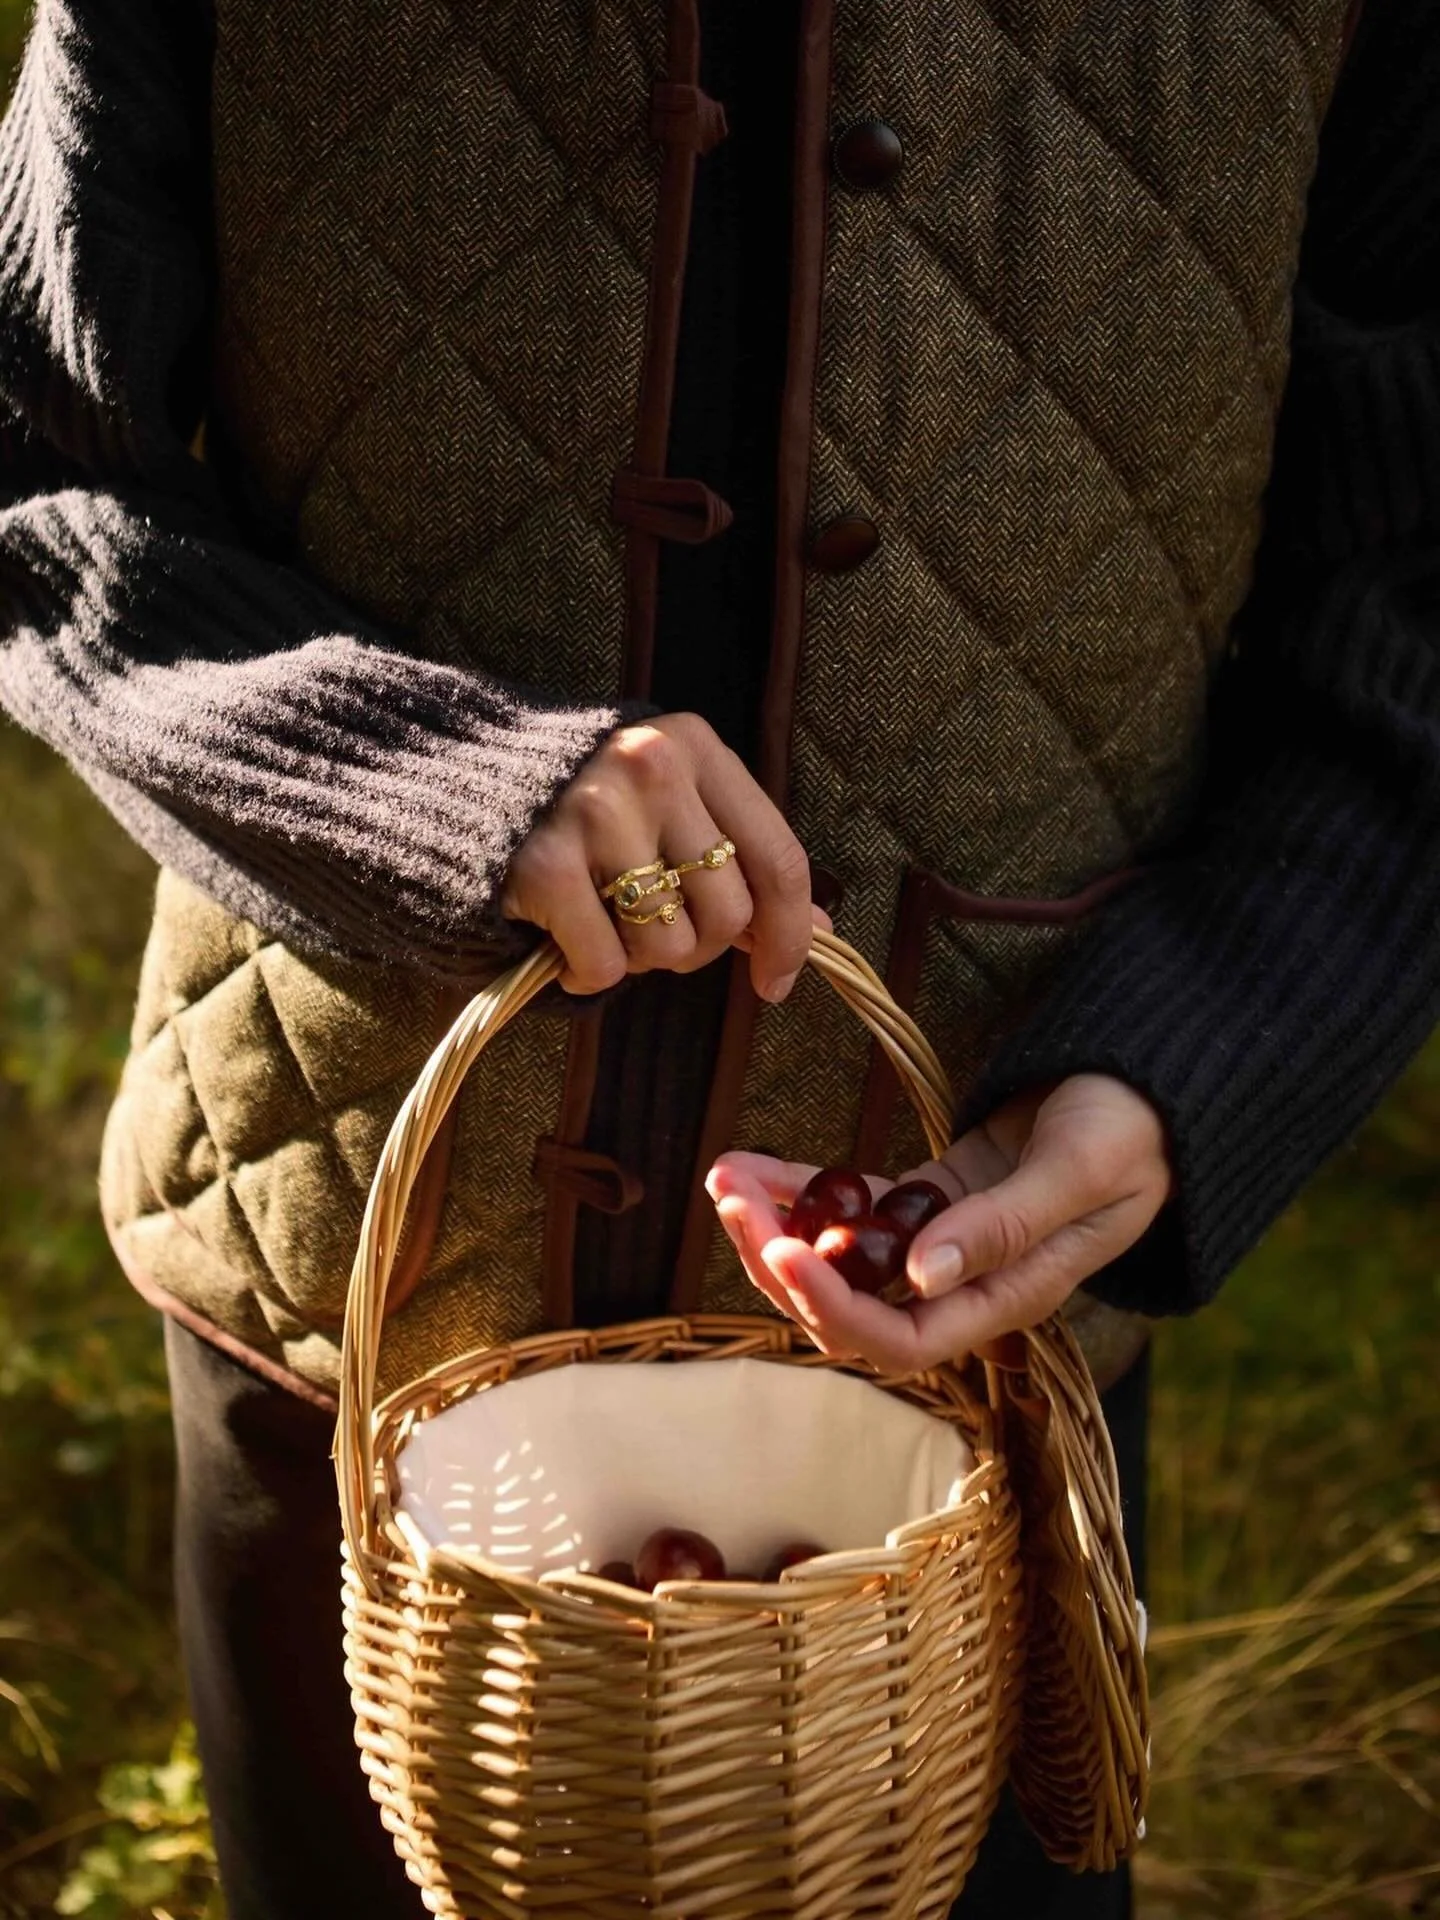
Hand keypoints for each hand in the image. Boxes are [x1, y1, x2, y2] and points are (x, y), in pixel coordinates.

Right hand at [502, 713, 815, 997]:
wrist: (459, 786)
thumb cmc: (585, 805)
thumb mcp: (671, 806)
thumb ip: (740, 860)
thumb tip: (819, 931)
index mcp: (695, 748)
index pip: (777, 858)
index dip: (789, 936)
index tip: (776, 983)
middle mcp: (650, 770)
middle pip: (726, 915)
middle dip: (696, 946)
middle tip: (650, 928)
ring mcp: (594, 814)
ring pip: (668, 948)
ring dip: (638, 959)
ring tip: (602, 920)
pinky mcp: (542, 864)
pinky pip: (604, 966)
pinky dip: (588, 974)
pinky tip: (566, 942)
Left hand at [706, 1075, 1173, 1371]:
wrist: (1154, 1089)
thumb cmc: (1134, 1132)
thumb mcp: (1079, 1173)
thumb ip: (1004, 1228)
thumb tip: (923, 1278)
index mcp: (1008, 1295)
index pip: (905, 1338)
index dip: (837, 1308)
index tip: (786, 1253)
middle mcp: (966, 1284)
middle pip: (855, 1307)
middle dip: (784, 1263)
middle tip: (733, 1203)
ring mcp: (943, 1243)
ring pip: (843, 1259)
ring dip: (777, 1226)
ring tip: (725, 1179)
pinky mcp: (931, 1200)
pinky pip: (855, 1208)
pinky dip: (802, 1187)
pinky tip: (756, 1164)